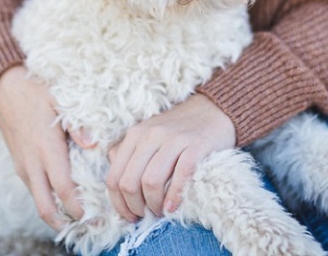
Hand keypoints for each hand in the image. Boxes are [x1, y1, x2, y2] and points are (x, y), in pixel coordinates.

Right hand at [0, 65, 83, 229]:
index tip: (93, 217)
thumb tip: (93, 144)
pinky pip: (34, 189)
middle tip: (86, 226)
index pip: (63, 188)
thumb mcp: (59, 100)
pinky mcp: (19, 165)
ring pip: (38, 200)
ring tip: (79, 216)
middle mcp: (32, 163)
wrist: (4, 89)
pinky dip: (48, 199)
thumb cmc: (36, 92)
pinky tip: (64, 197)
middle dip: (63, 222)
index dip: (77, 208)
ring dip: (56, 213)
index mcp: (46, 148)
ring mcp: (23, 166)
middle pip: (45, 206)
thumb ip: (77, 123)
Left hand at [105, 94, 234, 220]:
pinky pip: (181, 175)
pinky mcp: (196, 145)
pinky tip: (173, 207)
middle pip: (129, 182)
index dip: (119, 203)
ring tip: (160, 212)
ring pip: (151, 181)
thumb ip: (128, 154)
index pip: (114, 177)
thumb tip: (116, 183)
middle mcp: (150, 135)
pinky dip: (174, 196)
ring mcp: (173, 139)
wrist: (213, 110)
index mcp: (134, 135)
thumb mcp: (147, 136)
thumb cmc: (178, 131)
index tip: (129, 215)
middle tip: (145, 215)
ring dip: (153, 205)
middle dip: (135, 206)